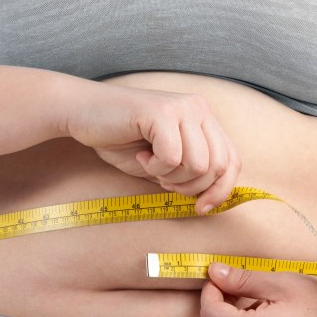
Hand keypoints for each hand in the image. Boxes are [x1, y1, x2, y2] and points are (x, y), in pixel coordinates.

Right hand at [63, 81, 241, 212]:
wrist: (83, 113)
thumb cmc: (122, 140)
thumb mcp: (164, 162)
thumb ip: (189, 174)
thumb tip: (212, 200)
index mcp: (204, 118)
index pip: (232, 160)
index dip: (222, 190)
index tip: (202, 208)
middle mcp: (199, 109)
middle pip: (218, 166)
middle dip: (191, 187)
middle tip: (163, 180)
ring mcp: (182, 108)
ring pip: (198, 165)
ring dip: (170, 177)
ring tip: (150, 164)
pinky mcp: (162, 112)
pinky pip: (172, 158)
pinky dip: (155, 168)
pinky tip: (141, 156)